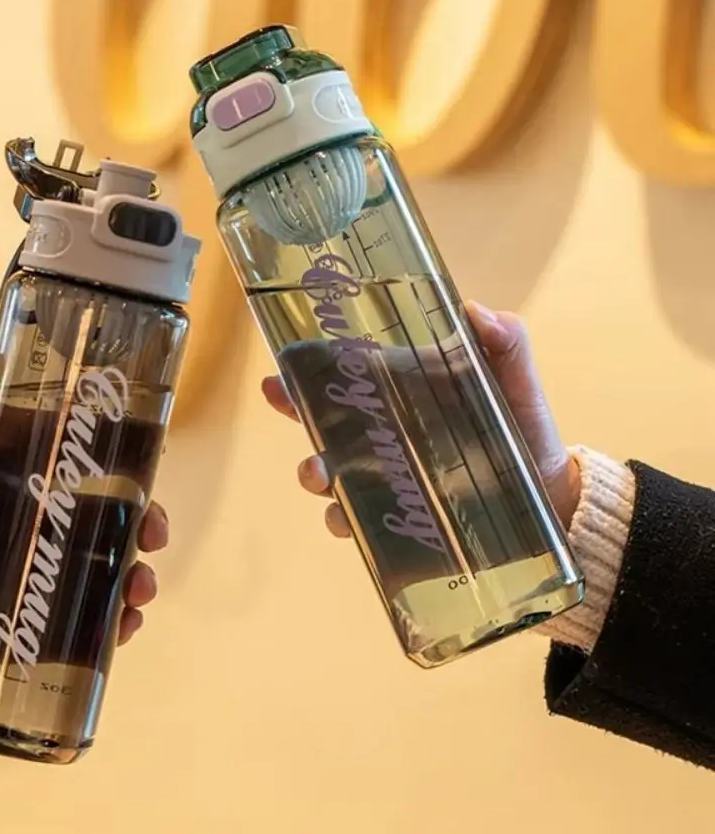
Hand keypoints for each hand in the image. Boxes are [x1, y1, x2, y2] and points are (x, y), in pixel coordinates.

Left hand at [0, 347, 167, 685]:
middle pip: (111, 524)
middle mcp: (38, 529)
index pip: (90, 471)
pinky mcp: (30, 625)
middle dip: (144, 529)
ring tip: (139, 593)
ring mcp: (37, 578)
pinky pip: (84, 627)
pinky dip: (114, 627)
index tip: (150, 472)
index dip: (128, 471)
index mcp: (22, 487)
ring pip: (107, 575)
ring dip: (136, 580)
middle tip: (153, 539)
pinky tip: (125, 626)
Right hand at [261, 301, 580, 539]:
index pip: (347, 372)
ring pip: (332, 472)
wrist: (554, 499)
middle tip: (278, 399)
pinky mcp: (397, 522)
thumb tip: (475, 310)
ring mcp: (386, 479)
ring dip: (314, 471)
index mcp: (405, 393)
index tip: (285, 359)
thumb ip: (506, 345)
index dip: (310, 365)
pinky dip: (344, 522)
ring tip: (317, 473)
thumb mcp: (517, 384)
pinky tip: (346, 520)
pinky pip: (359, 523)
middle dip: (293, 408)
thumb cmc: (528, 432)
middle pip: (323, 419)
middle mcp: (385, 435)